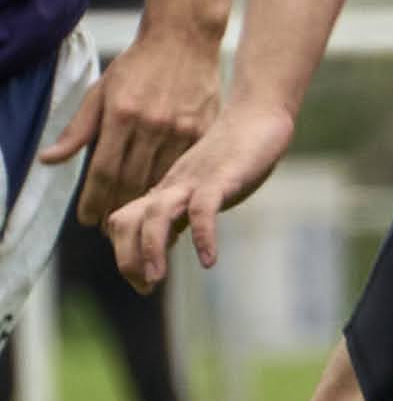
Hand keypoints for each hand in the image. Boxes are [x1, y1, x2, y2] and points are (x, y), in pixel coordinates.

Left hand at [51, 25, 222, 232]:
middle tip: (107, 230)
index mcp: (121, 115)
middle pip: (129, 180)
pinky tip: (161, 198)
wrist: (184, 39)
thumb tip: (50, 160)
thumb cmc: (138, 64)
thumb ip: (78, 129)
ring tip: (131, 220)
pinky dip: (170, 185)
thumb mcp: (101, 91)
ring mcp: (180, 127)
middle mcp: (151, 124)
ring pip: (158, 177)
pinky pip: (184, 165)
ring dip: (142, 203)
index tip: (87, 219)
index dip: (92, 200)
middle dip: (115, 209)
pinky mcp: (203, 127)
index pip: (102, 170)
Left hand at [108, 96, 295, 290]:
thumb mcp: (202, 185)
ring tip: (157, 279)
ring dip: (151, 250)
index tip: (142, 283)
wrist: (260, 114)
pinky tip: (209, 260)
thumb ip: (185, 208)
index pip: (124, 222)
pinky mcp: (222, 177)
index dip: (125, 254)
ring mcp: (195, 181)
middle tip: (145, 286)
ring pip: (155, 215)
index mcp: (166, 190)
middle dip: (127, 257)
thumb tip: (172, 237)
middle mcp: (172, 186)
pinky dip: (202, 236)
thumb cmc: (236, 152)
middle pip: (127, 220)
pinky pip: (203, 209)